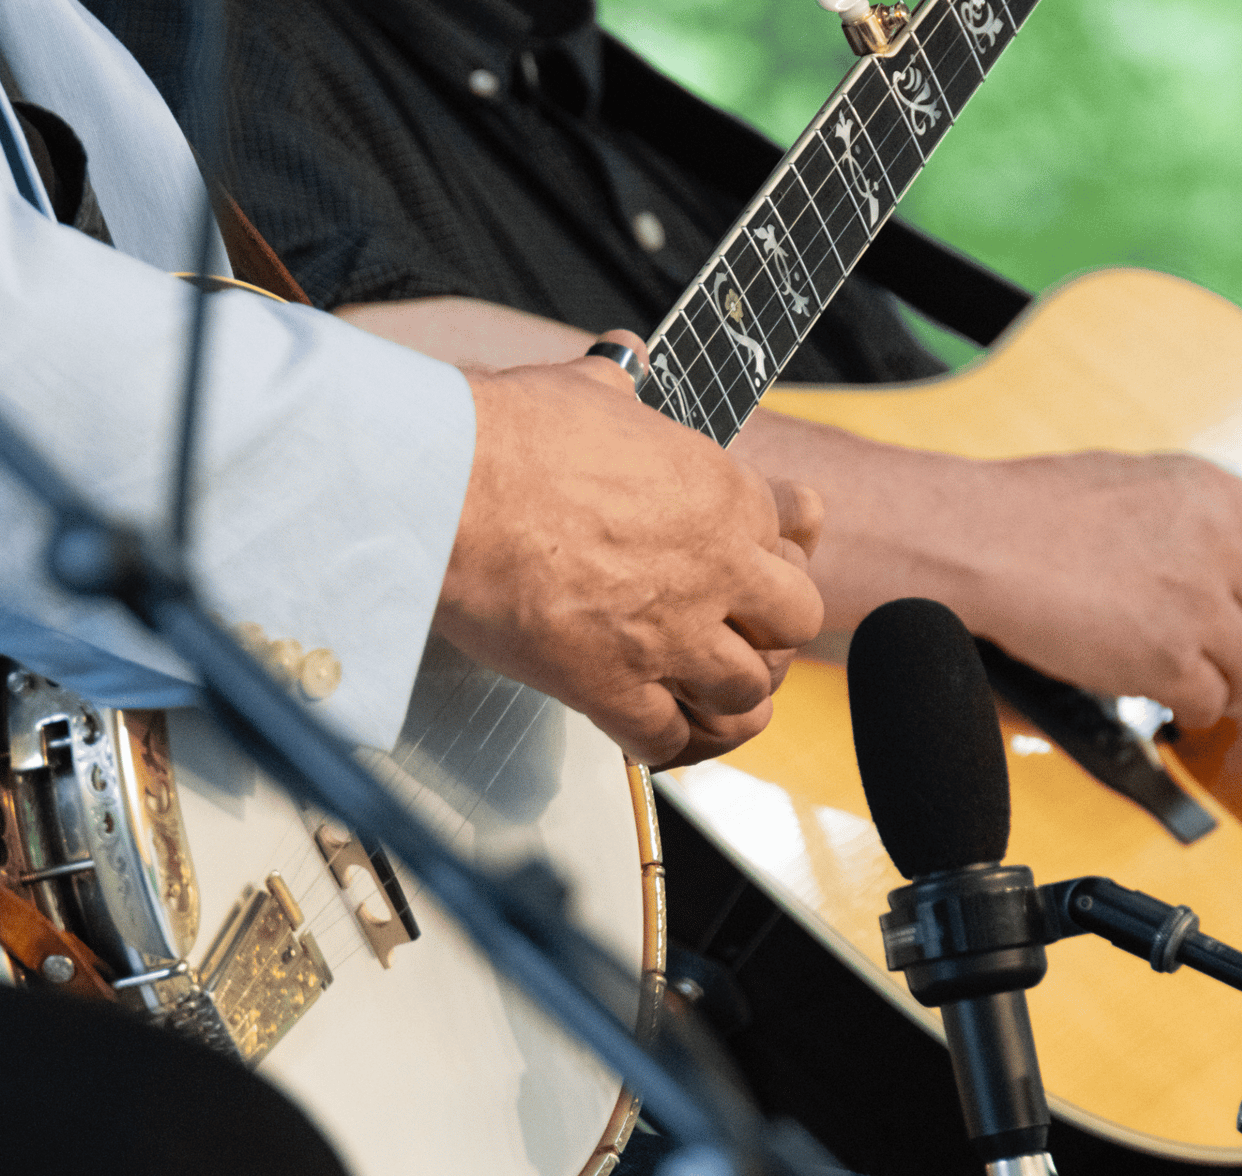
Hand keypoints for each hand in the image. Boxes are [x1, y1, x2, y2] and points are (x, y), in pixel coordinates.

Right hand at [438, 332, 823, 766]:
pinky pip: (669, 742)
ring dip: (728, 697)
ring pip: (745, 693)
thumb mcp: (589, 390)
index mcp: (721, 492)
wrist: (447, 492)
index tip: (748, 566)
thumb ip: (622, 388)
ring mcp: (669, 635)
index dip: (770, 557)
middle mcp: (714, 569)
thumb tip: (623, 364)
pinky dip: (667, 745)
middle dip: (769, 630)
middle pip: (795, 621)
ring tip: (704, 694)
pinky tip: (652, 733)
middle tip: (733, 632)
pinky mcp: (613, 688)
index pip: (793, 537)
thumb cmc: (506, 436)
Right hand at [807, 447, 1241, 729]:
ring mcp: (1198, 605)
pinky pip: (1208, 700)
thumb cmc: (1022, 510)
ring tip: (1217, 698)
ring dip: (1237, 687)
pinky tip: (1182, 715)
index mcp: (1208, 492)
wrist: (981, 542)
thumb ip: (1172, 511)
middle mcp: (1218, 546)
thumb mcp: (1121, 480)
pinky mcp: (1169, 658)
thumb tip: (1179, 546)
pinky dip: (1199, 714)